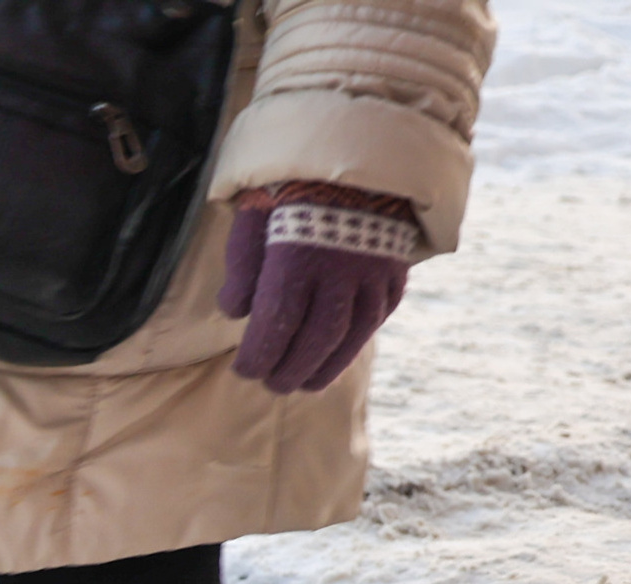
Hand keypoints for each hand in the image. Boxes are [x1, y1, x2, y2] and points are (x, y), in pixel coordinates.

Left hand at [219, 189, 417, 395]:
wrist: (356, 153)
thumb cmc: (289, 190)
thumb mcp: (252, 220)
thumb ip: (241, 269)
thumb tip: (236, 313)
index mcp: (298, 256)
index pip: (277, 323)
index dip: (259, 355)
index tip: (245, 370)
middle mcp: (340, 269)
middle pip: (316, 337)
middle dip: (291, 369)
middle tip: (272, 385)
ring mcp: (373, 271)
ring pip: (352, 334)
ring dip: (327, 366)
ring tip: (304, 384)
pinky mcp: (394, 270)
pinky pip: (378, 315)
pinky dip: (356, 340)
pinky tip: (337, 355)